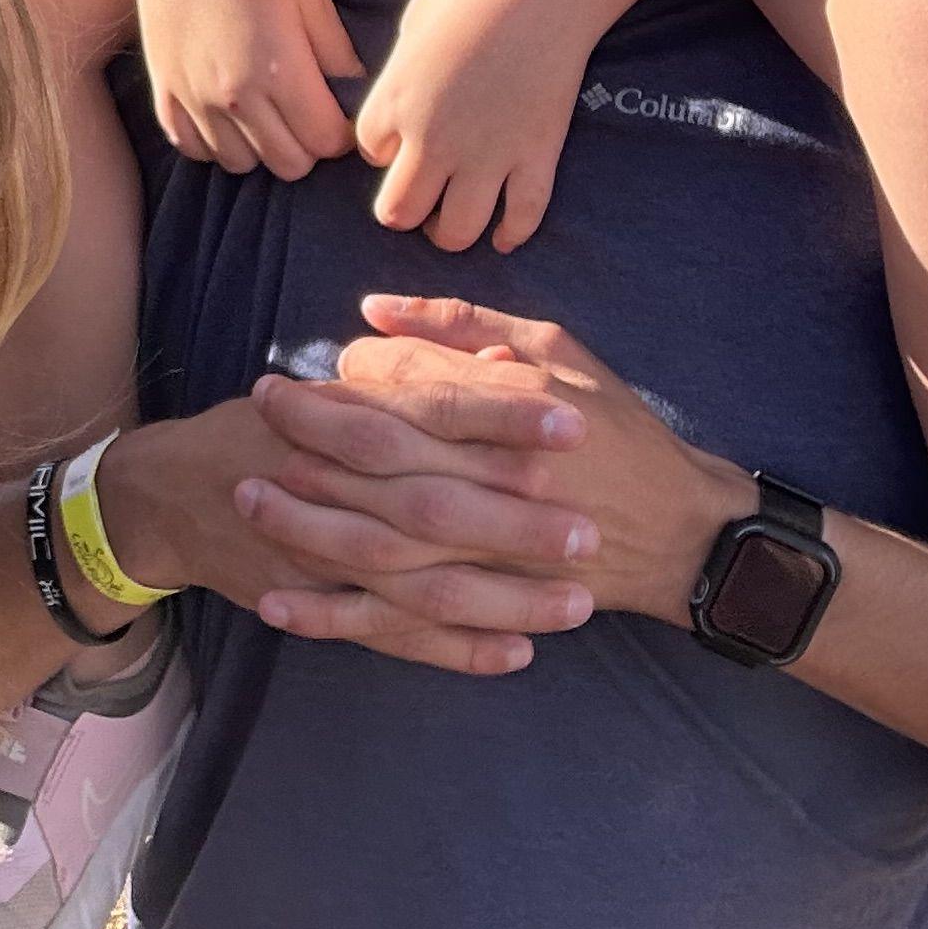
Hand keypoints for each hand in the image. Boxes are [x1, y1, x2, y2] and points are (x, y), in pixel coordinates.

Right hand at [107, 379, 589, 674]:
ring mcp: (325, 556)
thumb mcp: (333, 384)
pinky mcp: (322, 605)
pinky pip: (395, 636)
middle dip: (517, 524)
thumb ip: (414, 372)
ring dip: (503, 598)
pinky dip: (456, 649)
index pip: (435, 410)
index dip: (505, 417)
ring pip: (424, 584)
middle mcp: (335, 488)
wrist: (172, 495)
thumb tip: (505, 356)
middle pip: (436, 507)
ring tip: (578, 604)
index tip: (576, 423)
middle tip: (590, 531)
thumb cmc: (267, 428)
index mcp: (346, 418)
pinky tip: (517, 653)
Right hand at [122, 0, 364, 179]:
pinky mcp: (164, 93)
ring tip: (268, 114)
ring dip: (262, 148)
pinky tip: (229, 114)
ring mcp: (194, 98)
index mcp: (280, 70)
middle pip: (288, 164)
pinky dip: (217, 143)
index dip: (342, 134)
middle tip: (308, 113)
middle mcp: (235, 96)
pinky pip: (195, 149)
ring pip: (241, 164)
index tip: (340, 115)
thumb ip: (337, 53)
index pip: (325, 142)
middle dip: (307, 146)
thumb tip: (354, 91)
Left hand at [228, 293, 744, 663]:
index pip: (410, 389)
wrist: (681, 532)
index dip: (349, 381)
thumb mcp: (557, 348)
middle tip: (257, 413)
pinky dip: (334, 614)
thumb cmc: (618, 431)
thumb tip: (373, 311)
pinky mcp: (482, 606)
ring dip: (303, 522)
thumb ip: (464, 324)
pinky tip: (278, 603)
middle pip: (381, 458)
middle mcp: (495, 481)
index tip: (305, 375)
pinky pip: (397, 617)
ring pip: (376, 541)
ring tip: (246, 497)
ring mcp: (487, 553)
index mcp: (512, 412)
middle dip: (308, 437)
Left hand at [349, 0, 602, 250]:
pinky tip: (503, 235)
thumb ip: (403, 71)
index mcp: (394, 101)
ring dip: (450, 233)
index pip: (370, 153)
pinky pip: (521, 219)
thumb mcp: (416, 23)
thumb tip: (406, 94)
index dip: (385, 149)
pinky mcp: (536, 157)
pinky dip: (511, 234)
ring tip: (453, 221)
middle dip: (404, 210)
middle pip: (398, 211)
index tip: (401, 138)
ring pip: (455, 233)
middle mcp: (433, 139)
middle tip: (419, 199)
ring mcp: (486, 154)